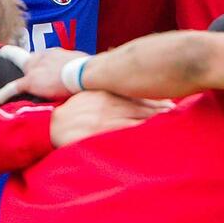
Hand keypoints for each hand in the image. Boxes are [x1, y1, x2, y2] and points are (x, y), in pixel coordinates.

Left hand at [0, 48, 87, 104]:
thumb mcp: (84, 64)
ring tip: (6, 79)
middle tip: (23, 69)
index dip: (41, 62)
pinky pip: (12, 87)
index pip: (43, 57)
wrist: (84, 72)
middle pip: (29, 59)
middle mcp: (42, 56)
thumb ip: (79, 68)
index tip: (41, 68)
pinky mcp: (31, 80)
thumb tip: (89, 74)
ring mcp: (35, 68)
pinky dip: (1, 94)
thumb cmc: (90, 69)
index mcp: (55, 53)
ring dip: (18, 76)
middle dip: (27, 65)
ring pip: (20, 70)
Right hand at [49, 90, 174, 146]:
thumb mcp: (88, 97)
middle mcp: (105, 103)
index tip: (169, 101)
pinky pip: (122, 133)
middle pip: (139, 106)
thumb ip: (106, 93)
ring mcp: (102, 118)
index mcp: (104, 93)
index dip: (153, 99)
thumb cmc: (70, 112)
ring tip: (169, 122)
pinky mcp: (97, 133)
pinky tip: (151, 134)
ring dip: (153, 120)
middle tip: (176, 111)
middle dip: (158, 109)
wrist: (47, 126)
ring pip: (134, 118)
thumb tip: (125, 89)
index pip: (134, 94)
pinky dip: (138, 132)